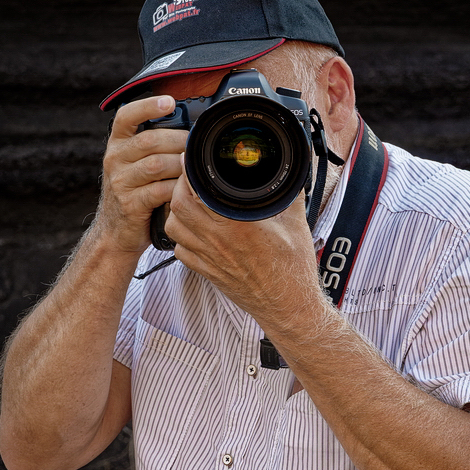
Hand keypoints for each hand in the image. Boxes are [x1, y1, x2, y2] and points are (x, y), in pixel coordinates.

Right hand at [98, 96, 186, 254]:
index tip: (169, 102)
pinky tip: (186, 188)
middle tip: (196, 144)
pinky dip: (177, 188)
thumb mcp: (136, 164)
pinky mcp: (130, 204)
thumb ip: (154, 146)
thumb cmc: (134, 192)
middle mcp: (114, 159)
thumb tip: (189, 129)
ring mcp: (120, 182)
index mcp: (117, 144)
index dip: (148, 106)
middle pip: (149, 141)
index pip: (127, 116)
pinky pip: (159, 191)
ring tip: (193, 167)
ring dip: (180, 165)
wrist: (116, 231)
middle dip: (178, 141)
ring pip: (156, 165)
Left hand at [164, 175, 325, 329]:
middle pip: (178, 207)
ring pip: (174, 228)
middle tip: (190, 180)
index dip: (190, 173)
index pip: (197, 191)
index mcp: (238, 226)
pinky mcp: (208, 273)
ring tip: (190, 203)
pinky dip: (181, 237)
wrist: (289, 306)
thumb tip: (288, 172)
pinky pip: (180, 251)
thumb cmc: (293, 270)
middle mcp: (218, 242)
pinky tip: (194, 231)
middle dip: (179, 187)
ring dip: (177, 212)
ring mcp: (210, 259)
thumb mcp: (295, 223)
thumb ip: (288, 193)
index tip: (194, 162)